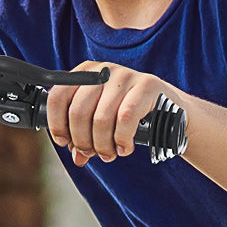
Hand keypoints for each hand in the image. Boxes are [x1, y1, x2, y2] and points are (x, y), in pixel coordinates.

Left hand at [46, 60, 183, 165]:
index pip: (58, 96)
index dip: (57, 124)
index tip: (64, 142)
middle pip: (78, 111)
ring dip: (103, 145)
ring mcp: (125, 75)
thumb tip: (77, 157)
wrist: (168, 109)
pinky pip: (125, 120)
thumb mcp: (101, 121)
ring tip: (109, 153)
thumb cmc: (129, 113)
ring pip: (101, 119)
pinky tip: (124, 147)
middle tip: (92, 153)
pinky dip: (121, 140)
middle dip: (82, 140)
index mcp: (84, 73)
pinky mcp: (146, 85)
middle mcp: (102, 70)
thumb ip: (84, 136)